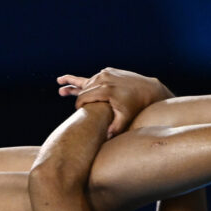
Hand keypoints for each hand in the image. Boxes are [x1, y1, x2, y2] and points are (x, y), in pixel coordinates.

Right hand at [57, 68, 171, 137]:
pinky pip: (91, 76)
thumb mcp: (126, 118)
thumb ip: (115, 128)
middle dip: (75, 96)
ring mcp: (105, 73)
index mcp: (105, 90)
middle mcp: (104, 78)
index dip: (78, 106)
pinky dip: (80, 80)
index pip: (83, 98)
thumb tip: (106, 139)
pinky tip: (63, 80)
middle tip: (64, 96)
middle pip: (83, 89)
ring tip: (61, 87)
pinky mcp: (108, 71)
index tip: (77, 113)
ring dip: (77, 88)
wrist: (148, 90)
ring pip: (86, 83)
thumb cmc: (136, 107)